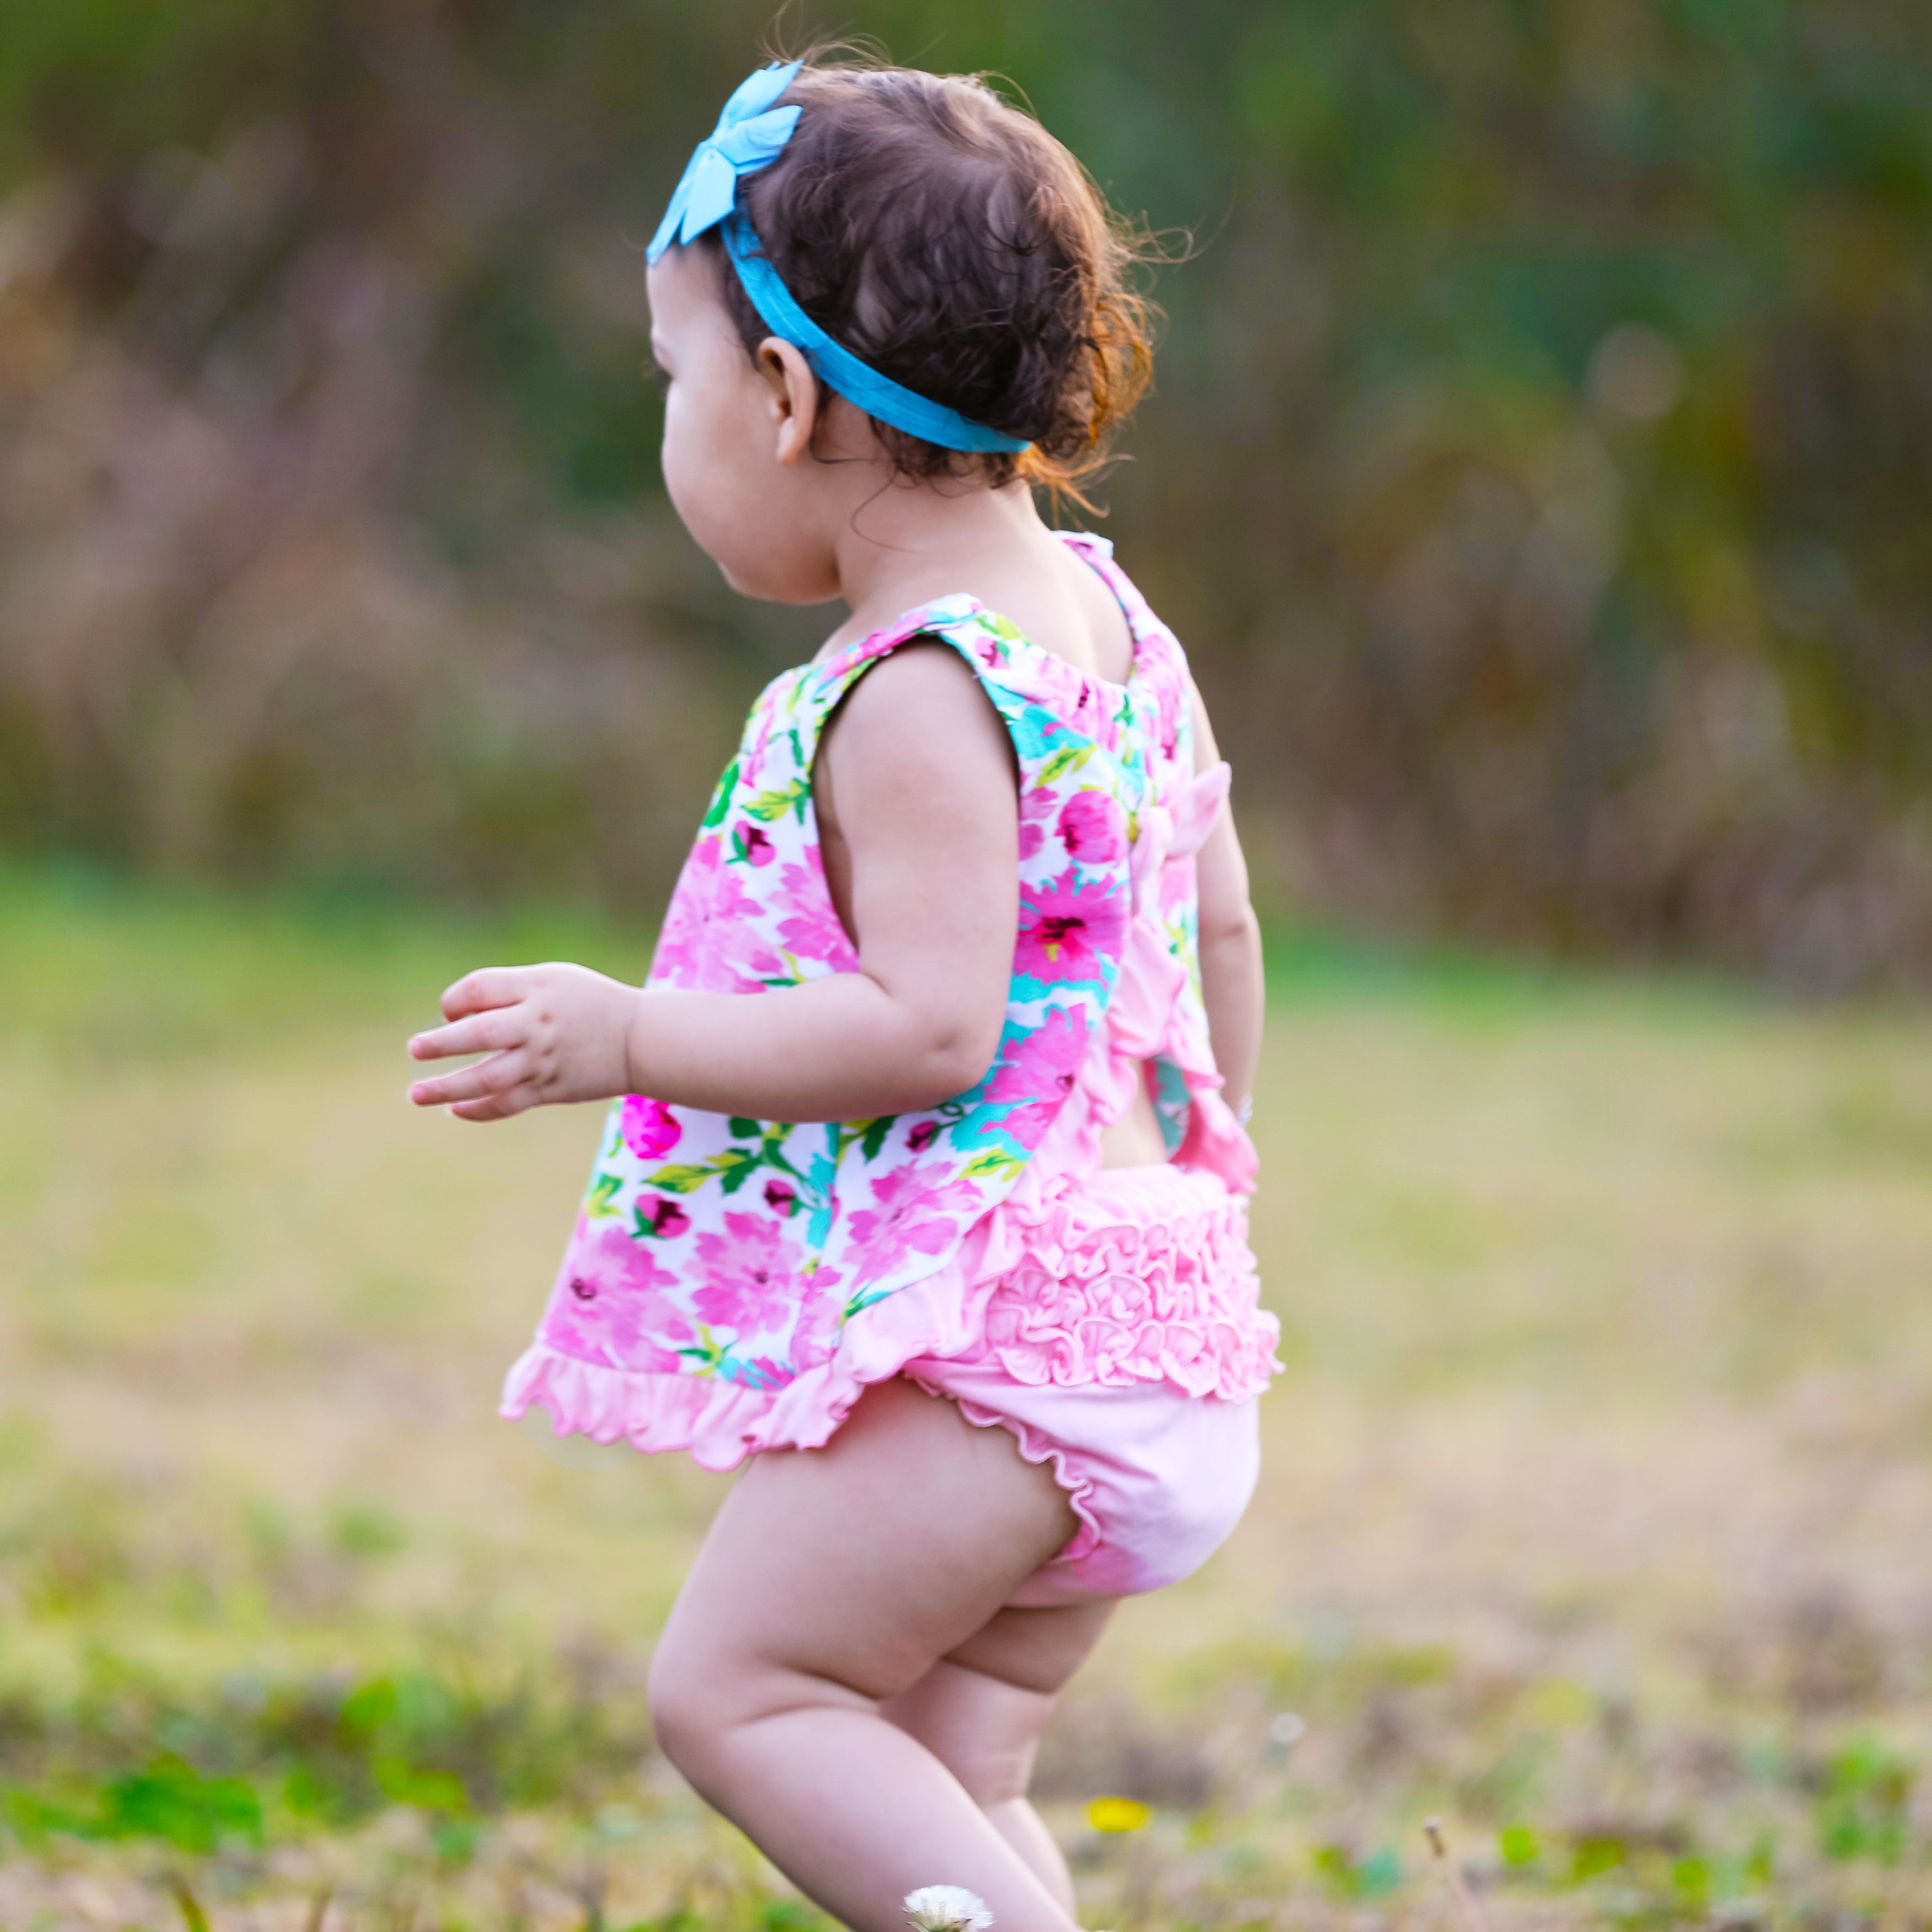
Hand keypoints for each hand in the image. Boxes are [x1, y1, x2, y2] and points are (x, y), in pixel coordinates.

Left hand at [407, 963, 638, 1120]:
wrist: (640, 1040)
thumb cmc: (589, 1002)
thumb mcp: (552, 978)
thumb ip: (506, 990)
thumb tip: (453, 1017)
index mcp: (536, 988)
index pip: (478, 990)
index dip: (453, 1002)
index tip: (450, 1013)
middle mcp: (537, 1025)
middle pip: (477, 1034)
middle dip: (440, 1044)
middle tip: (415, 1049)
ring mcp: (543, 1061)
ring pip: (487, 1078)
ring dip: (447, 1087)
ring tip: (416, 1094)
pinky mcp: (550, 1089)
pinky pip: (507, 1104)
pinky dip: (478, 1110)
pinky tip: (455, 1109)